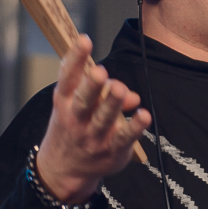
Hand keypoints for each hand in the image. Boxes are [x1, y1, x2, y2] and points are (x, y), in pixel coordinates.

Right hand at [36, 35, 150, 203]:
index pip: (68, 77)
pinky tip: (144, 115)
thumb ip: (98, 91)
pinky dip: (135, 127)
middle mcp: (76, 119)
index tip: (84, 39)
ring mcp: (93, 137)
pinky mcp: (111, 151)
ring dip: (113, 104)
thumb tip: (130, 93)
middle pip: (84, 100)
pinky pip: (125, 138)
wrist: (63, 169)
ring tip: (121, 90)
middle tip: (100, 71)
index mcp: (64, 103)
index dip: (75, 58)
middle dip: (92, 86)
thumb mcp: (72, 106)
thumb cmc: (72, 127)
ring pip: (104, 119)